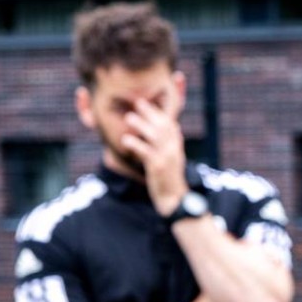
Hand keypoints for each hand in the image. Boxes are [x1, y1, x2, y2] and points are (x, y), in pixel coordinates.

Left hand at [121, 96, 188, 214]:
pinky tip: (126, 139)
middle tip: (137, 102)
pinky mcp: (158, 167)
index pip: (169, 123)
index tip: (146, 102)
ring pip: (155, 136)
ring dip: (142, 125)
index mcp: (176, 146)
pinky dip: (136, 144)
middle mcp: (173, 149)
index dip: (158, 111)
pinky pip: (146, 152)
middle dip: (150, 112)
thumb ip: (171, 143)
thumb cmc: (169, 179)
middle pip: (163, 125)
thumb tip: (175, 127)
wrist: (174, 199)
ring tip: (129, 117)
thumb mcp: (174, 158)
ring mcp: (167, 157)